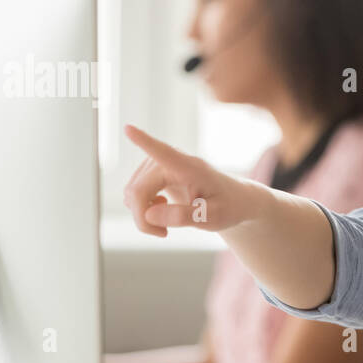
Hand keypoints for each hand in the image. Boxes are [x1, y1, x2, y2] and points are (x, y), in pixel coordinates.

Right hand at [122, 125, 263, 236]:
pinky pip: (133, 193)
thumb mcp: (213, 218)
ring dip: (142, 215)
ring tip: (165, 225)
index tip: (129, 128)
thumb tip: (149, 214)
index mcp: (191, 167)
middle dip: (143, 218)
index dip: (144, 142)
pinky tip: (161, 211)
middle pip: (137, 190)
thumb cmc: (228, 207)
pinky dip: (141, 209)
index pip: (163, 153)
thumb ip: (184, 217)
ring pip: (131, 193)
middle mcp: (172, 161)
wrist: (233, 200)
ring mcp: (159, 165)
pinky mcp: (152, 172)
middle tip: (162, 234)